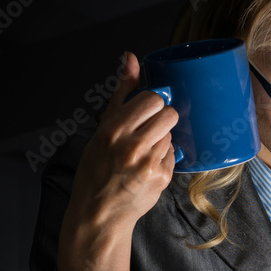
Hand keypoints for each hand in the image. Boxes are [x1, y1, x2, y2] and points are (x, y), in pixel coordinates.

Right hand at [69, 50, 179, 229]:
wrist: (99, 211)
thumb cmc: (97, 167)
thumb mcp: (101, 128)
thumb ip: (121, 94)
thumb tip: (131, 58)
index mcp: (113, 129)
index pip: (153, 99)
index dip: (152, 103)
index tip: (145, 110)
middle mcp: (132, 145)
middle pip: (169, 114)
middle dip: (162, 118)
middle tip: (148, 129)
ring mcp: (150, 163)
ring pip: (171, 134)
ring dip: (161, 139)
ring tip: (142, 152)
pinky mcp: (162, 177)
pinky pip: (173, 154)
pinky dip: (164, 157)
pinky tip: (147, 166)